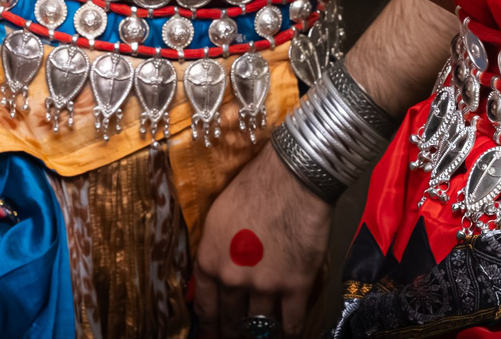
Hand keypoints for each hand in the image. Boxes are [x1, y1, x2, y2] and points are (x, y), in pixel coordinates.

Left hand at [192, 144, 332, 336]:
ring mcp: (264, 286)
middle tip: (234, 337)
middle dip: (231, 332)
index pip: (205, 306)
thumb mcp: (218, 218)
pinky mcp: (295, 286)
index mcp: (210, 261)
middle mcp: (232, 279)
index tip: (211, 335)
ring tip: (260, 337)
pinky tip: (287, 334)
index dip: (209, 326)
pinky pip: (290, 322)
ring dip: (259, 334)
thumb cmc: (253, 187)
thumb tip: (215, 271)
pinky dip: (289, 332)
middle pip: (231, 319)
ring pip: (259, 325)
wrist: (291, 178)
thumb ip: (215, 251)